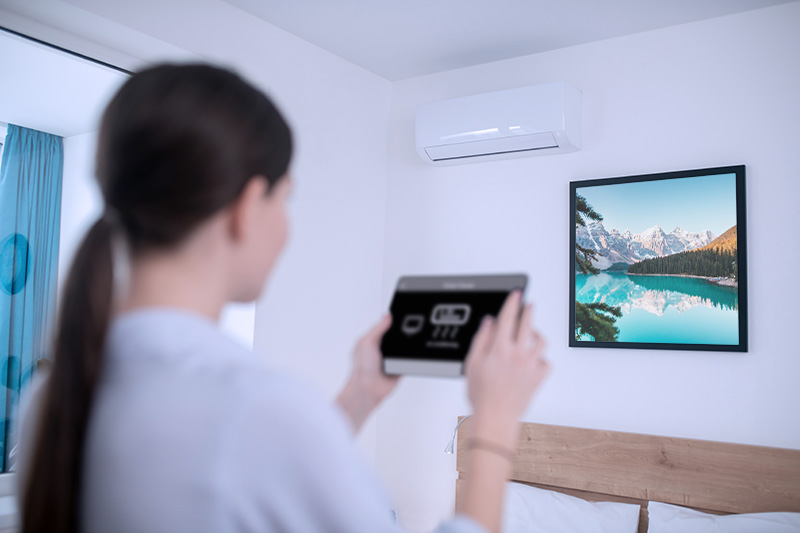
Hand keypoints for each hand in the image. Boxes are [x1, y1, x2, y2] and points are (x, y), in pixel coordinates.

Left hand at [336, 314, 399, 431]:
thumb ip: (378, 328)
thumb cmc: (361, 369)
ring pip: (404, 347)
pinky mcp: (400, 367)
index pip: (385, 326)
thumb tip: (388, 316)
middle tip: (408, 331)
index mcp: (373, 340)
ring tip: (403, 348)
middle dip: (402, 334)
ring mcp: (391, 358)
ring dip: (406, 347)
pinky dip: (411, 358)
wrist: (368, 389)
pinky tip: (408, 357)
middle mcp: (382, 348)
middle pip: (397, 335)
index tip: (401, 316)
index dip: (393, 321)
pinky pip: (409, 359)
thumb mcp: (367, 342)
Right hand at [464, 291, 549, 442]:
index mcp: (500, 348)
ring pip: (541, 341)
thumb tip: (489, 323)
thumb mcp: (472, 364)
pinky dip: (541, 358)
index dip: (512, 303)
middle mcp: (518, 354)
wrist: (496, 418)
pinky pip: (546, 362)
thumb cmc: (482, 395)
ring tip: (532, 332)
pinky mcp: (539, 378)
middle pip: (527, 324)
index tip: (516, 294)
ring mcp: (531, 365)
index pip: (508, 317)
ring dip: (536, 333)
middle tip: (528, 305)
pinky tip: (534, 359)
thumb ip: (481, 340)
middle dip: (528, 310)